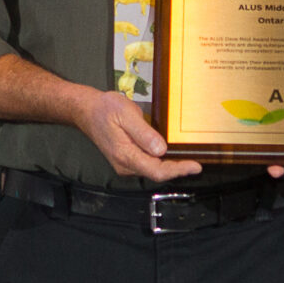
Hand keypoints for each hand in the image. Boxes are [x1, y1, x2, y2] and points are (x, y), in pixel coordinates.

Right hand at [76, 90, 202, 181]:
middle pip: (157, 173)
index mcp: (125, 154)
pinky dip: (161, 162)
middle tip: (196, 164)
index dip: (178, 171)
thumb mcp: (126, 114)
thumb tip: (161, 150)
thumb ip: (144, 133)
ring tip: (188, 160)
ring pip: (152, 170)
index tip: (195, 166)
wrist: (87, 111)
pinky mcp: (126, 160)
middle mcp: (125, 164)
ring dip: (170, 167)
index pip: (156, 170)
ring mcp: (125, 164)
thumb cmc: (106, 109)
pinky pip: (147, 165)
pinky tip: (171, 155)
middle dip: (177, 170)